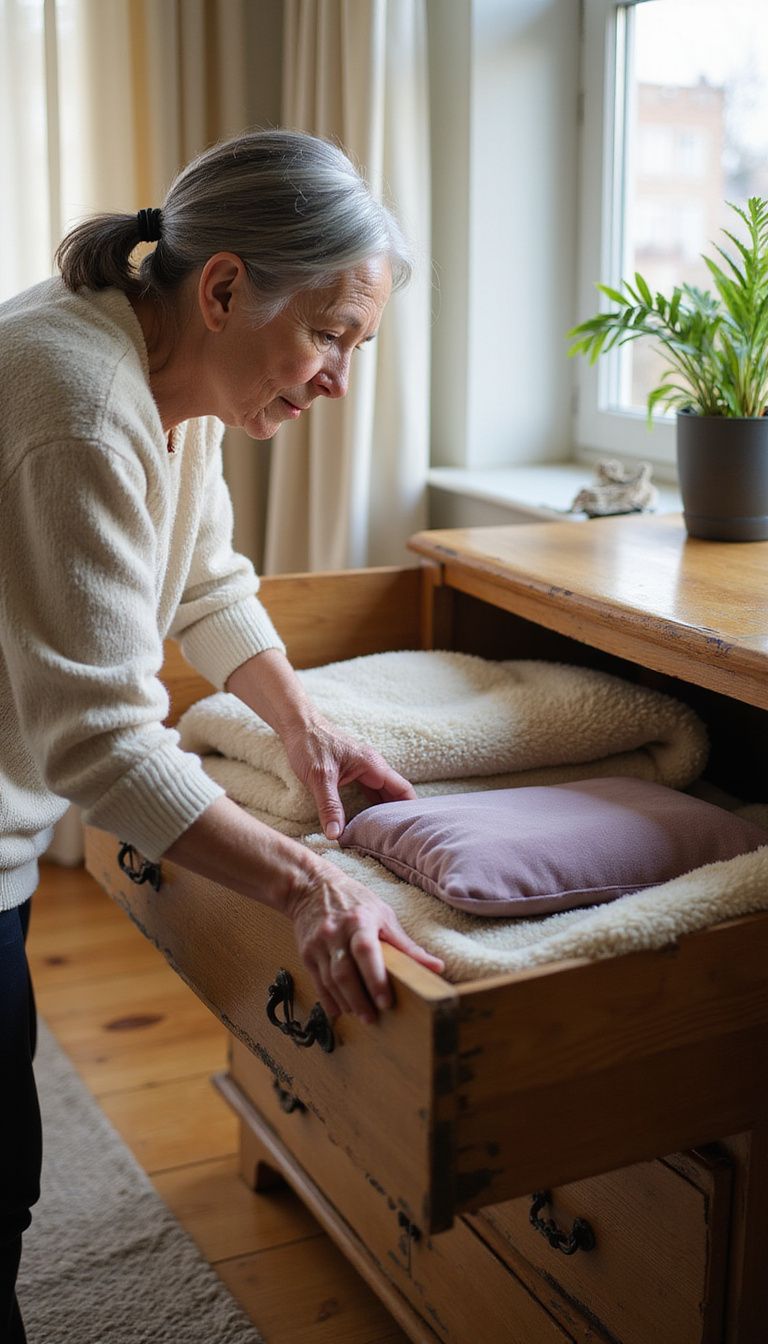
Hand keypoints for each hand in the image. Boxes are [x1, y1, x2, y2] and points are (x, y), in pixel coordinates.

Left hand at [280, 715, 415, 839]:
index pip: (403, 790)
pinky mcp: (353, 772)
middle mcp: (373, 766)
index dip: (411, 810)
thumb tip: (336, 835)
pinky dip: (372, 807)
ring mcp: (363, 769)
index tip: (415, 830)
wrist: (297, 725)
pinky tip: (368, 822)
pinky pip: (369, 792)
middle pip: (395, 794)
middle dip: (398, 815)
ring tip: (388, 836)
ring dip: (384, 813)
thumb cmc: (309, 745)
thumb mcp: (319, 778)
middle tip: (401, 840)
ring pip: (382, 794)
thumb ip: (329, 807)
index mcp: (373, 765)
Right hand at [287, 860, 444, 1021]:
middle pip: (344, 973)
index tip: (386, 1002)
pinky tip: (340, 1010)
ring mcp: (318, 944)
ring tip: (361, 1016)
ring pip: (330, 981)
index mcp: (359, 921)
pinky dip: (328, 1000)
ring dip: (346, 1002)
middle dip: (359, 999)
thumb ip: (407, 945)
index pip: (365, 951)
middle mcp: (335, 933)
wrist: (312, 887)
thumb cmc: (355, 902)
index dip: (375, 978)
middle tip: (373, 1018)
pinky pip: (317, 982)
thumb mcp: (383, 915)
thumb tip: (437, 966)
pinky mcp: (306, 953)